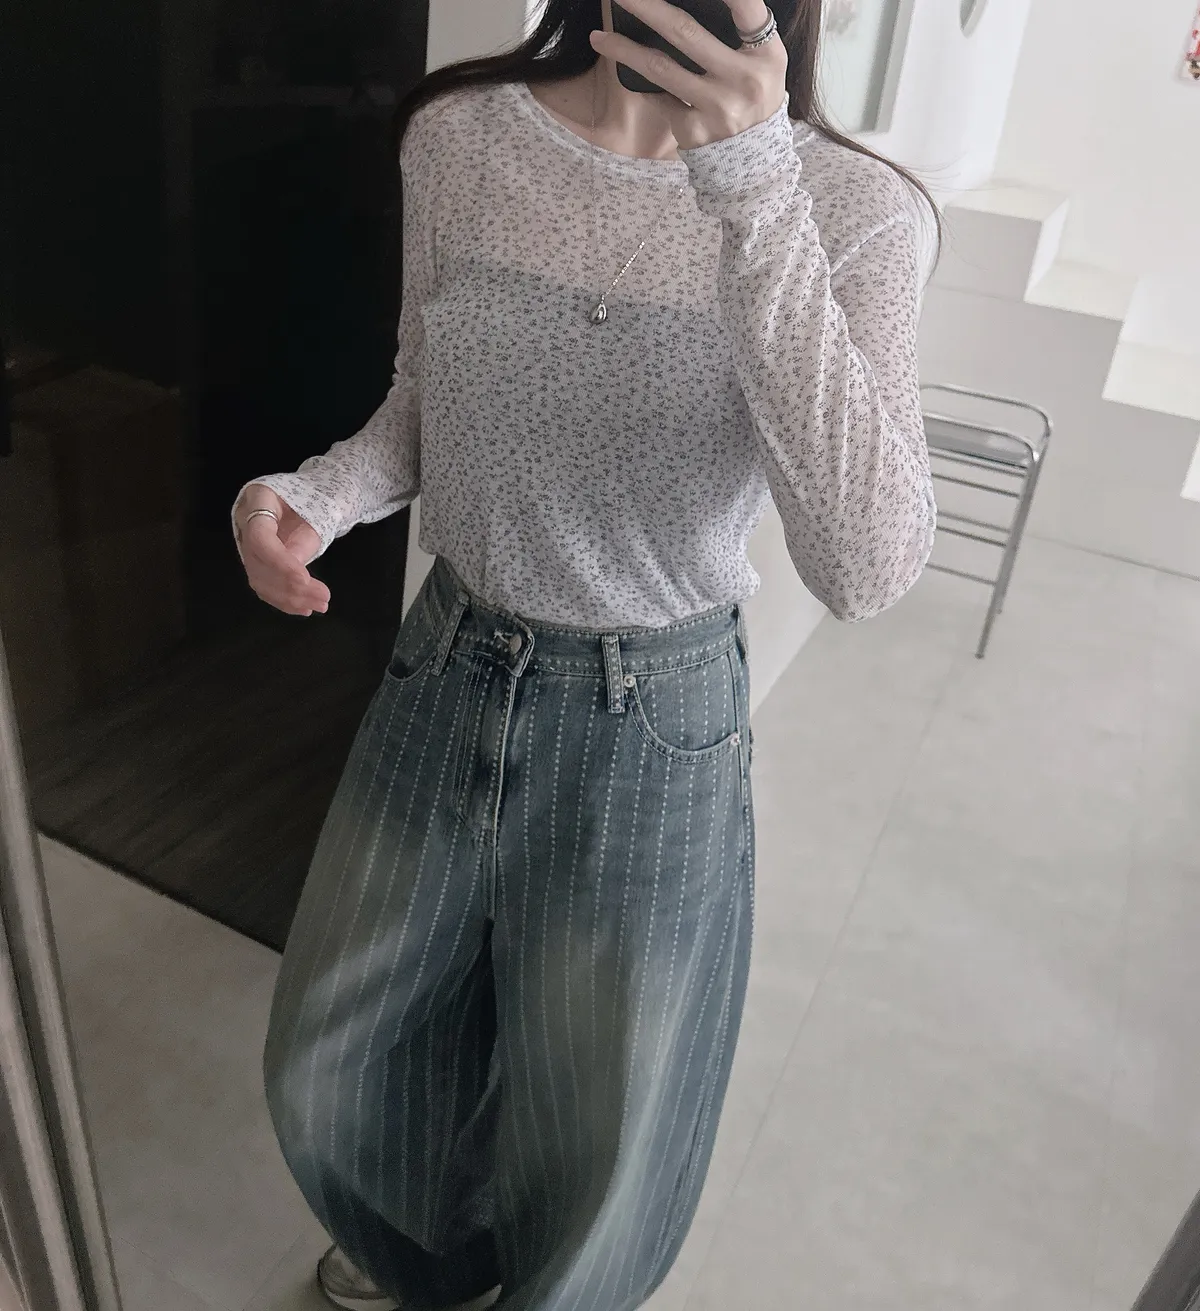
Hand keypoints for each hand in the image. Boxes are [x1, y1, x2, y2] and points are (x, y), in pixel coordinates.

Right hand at [235, 485, 330, 616]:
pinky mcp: (254, 561)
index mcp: (258, 499)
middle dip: (291, 586)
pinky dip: (283, 600)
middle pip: (259, 564)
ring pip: (258, 579)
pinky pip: (263, 585)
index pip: (259, 538)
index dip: (280, 563)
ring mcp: (245, 543)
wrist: (295, 498)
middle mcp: (244, 523)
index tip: (304, 579)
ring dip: (289, 598)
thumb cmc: (306, 499)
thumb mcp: (313, 508)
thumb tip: (298, 576)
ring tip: (319, 605)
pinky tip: (304, 608)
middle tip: (324, 598)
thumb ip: (306, 537)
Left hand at [590, 0, 786, 149]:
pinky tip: (625, 72)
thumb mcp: (763, 59)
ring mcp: (717, 108)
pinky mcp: (695, 131)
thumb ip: (741, 28)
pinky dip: (642, 84)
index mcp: (766, 54)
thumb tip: (689, 3)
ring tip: (599, 37)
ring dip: (624, 50)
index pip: (746, 8)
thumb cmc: (753, 92)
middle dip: (647, 8)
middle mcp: (743, 80)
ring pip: (660, 68)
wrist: (754, 156)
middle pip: (685, 33)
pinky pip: (660, 99)